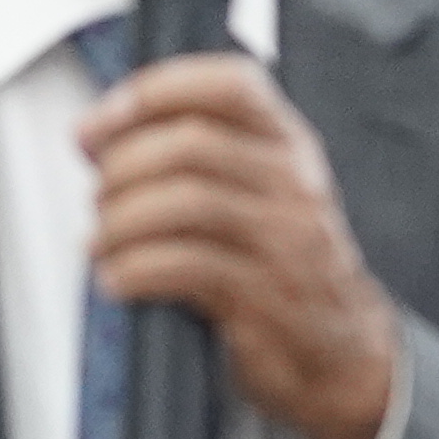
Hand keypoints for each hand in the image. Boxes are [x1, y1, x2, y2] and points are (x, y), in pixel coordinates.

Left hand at [81, 53, 402, 438]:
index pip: (230, 85)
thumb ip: (197, 157)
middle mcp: (293, 184)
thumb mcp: (259, 193)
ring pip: (188, 202)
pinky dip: (136, 269)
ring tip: (101, 242)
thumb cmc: (283, 267)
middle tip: (97, 195)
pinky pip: (187, 268)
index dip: (157, 91)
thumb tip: (99, 136)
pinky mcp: (267, 299)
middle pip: (193, 145)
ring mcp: (285, 241)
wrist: (341, 353)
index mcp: (288, 145)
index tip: (103, 122)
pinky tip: (118, 279)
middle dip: (123, 166)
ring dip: (122, 221)